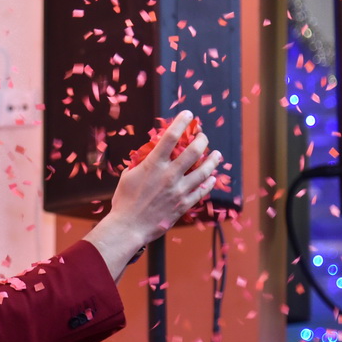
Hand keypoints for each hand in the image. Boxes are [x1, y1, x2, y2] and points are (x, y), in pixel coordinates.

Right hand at [83, 110, 221, 279]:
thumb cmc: (124, 202)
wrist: (128, 227)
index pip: (170, 136)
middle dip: (202, 140)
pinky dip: (208, 183)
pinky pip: (202, 191)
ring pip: (204, 171)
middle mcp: (169, 175)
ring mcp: (179, 190)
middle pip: (193, 151)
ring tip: (217, 155)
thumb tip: (148, 155)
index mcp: (153, 165)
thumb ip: (140, 164)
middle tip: (203, 137)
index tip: (188, 114)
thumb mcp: (127, 177)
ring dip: (212, 160)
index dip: (181, 122)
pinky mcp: (183, 205)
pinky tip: (212, 178)